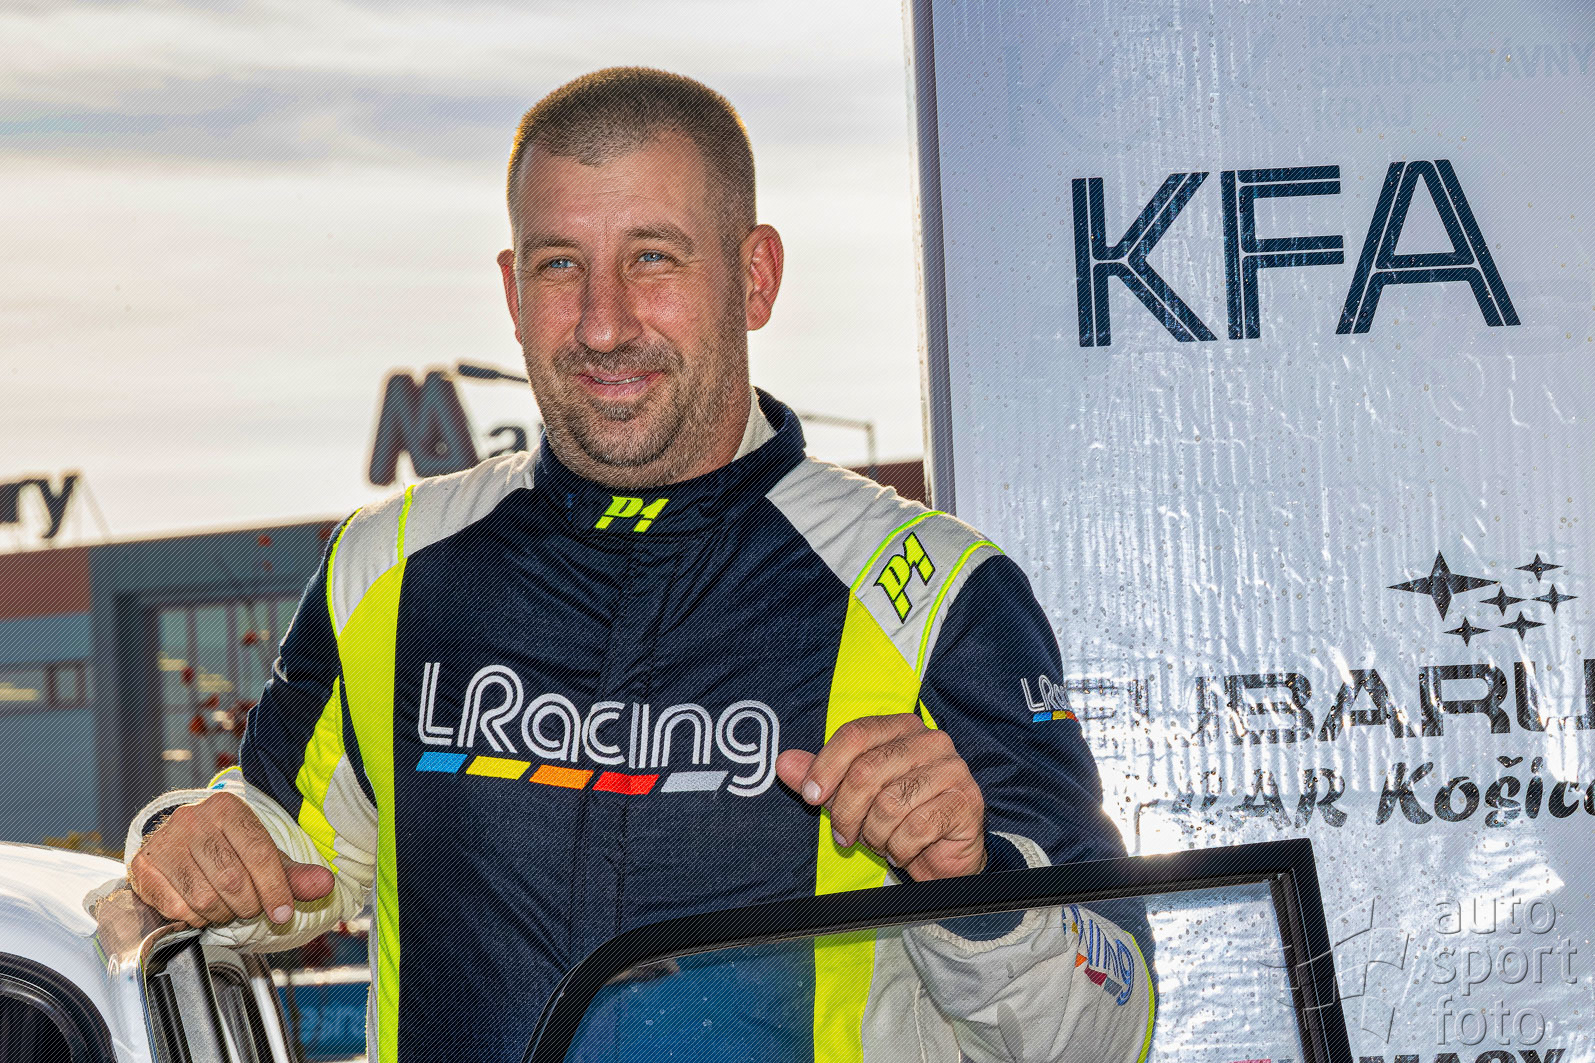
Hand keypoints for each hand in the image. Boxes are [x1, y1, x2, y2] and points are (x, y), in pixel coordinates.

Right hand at [128, 791, 334, 927]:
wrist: (177, 843)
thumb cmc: (226, 850)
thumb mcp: (264, 855)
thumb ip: (294, 873)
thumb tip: (325, 884)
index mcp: (228, 808)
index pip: (260, 854)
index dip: (276, 889)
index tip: (283, 912)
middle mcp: (193, 819)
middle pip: (232, 880)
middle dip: (248, 904)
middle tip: (250, 908)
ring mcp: (165, 842)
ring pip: (204, 897)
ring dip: (222, 913)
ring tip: (227, 907)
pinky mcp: (144, 867)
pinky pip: (177, 908)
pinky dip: (195, 918)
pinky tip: (202, 909)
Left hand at [775, 713, 985, 880]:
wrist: (944, 855)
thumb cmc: (898, 817)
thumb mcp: (852, 795)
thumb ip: (820, 776)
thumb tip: (783, 762)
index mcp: (901, 727)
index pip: (855, 734)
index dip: (826, 765)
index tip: (810, 797)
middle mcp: (930, 741)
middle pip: (867, 770)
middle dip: (847, 812)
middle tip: (844, 835)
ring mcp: (952, 770)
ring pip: (890, 804)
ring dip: (875, 834)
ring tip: (881, 840)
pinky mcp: (966, 802)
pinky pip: (916, 828)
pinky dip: (900, 847)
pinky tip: (903, 849)